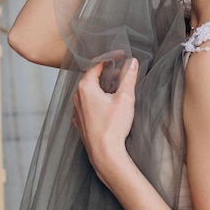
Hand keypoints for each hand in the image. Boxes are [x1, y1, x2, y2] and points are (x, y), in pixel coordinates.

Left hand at [72, 57, 138, 185]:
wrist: (105, 153)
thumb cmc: (113, 126)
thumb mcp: (125, 97)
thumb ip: (128, 77)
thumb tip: (132, 62)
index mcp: (85, 87)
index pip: (96, 65)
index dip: (110, 59)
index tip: (122, 56)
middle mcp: (77, 98)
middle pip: (92, 78)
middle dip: (107, 72)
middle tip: (122, 71)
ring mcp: (77, 111)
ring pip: (88, 92)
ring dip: (102, 87)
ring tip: (116, 87)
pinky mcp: (80, 122)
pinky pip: (87, 105)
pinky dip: (97, 100)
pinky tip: (108, 105)